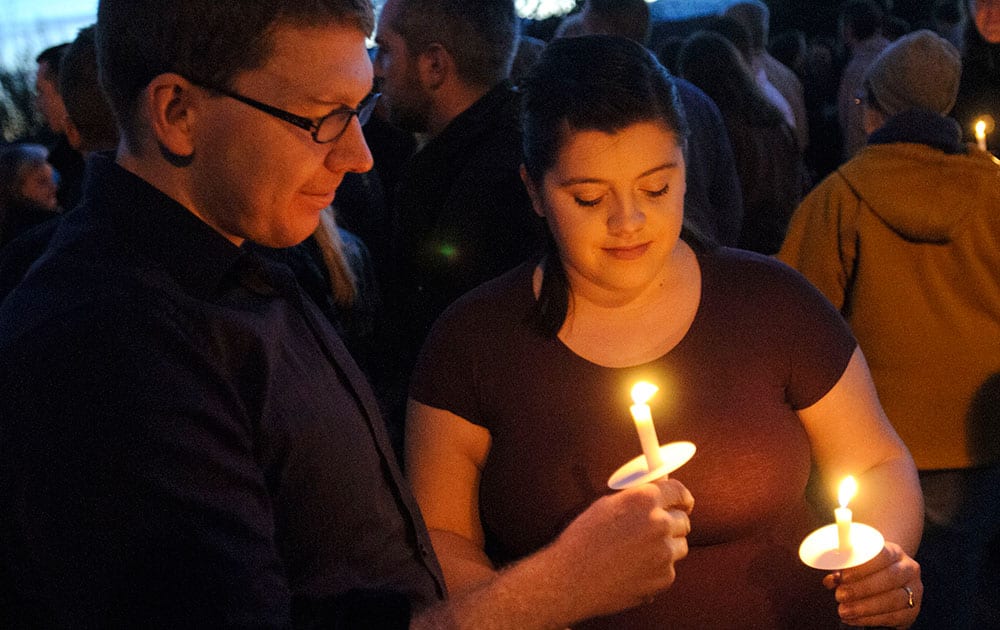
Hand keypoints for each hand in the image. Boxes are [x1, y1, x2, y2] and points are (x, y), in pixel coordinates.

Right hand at [548, 477, 693, 619]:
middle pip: (683, 521)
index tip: (683, 503)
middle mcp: (659, 523)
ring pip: (679, 546)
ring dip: (665, 547)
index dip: (682, 498)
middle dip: (671, 524)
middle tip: (652, 531)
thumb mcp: (606, 506)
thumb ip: (635, 499)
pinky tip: (633, 569)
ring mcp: (665, 552)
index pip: (679, 492)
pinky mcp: (664, 577)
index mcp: (644, 500)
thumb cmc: (582, 540)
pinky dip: (657, 569)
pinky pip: (669, 569)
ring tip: (637, 553)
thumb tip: (654, 494)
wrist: (571, 578)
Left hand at [823, 542, 920, 627]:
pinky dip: (869, 619)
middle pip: (890, 578)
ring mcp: (914, 591)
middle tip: (839, 596)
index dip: (862, 566)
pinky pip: (892, 617)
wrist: (884, 580)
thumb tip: (831, 580)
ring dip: (865, 607)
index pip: (882, 554)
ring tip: (843, 611)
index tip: (842, 576)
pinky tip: (852, 619)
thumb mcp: (855, 562)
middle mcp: (908, 569)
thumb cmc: (865, 569)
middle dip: (862, 589)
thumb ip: (843, 567)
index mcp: (894, 551)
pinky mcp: (911, 611)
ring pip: (893, 600)